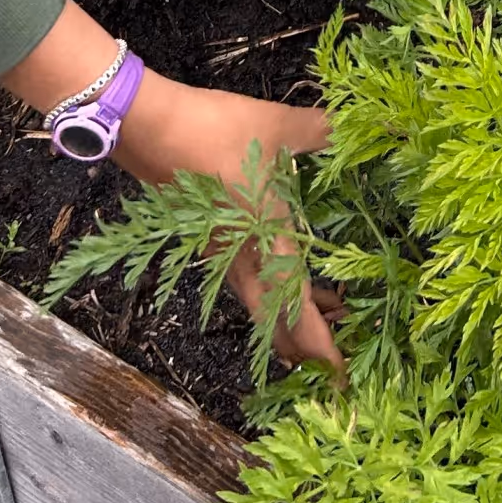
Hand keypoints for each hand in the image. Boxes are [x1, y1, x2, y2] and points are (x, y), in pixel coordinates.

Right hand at [117, 78, 341, 369]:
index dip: (319, 346)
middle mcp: (241, 259)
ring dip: (291, 312)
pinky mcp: (207, 239)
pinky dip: (273, 286)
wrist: (150, 128)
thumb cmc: (216, 132)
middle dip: (306, 343)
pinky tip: (285, 269)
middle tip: (335, 354)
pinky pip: (246, 278)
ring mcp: (220, 253)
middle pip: (274, 320)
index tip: (338, 379)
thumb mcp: (276, 126)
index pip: (296, 308)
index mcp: (266, 239)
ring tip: (328, 308)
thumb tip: (351, 123)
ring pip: (260, 300)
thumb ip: (318, 130)